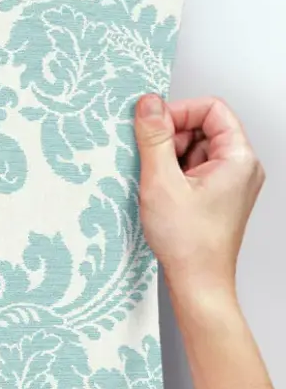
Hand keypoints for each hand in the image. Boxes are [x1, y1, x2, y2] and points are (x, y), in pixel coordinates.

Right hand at [134, 94, 264, 303]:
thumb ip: (154, 139)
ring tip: (155, 183)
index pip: (212, 110)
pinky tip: (159, 194)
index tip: (151, 126)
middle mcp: (241, 168)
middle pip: (203, 129)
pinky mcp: (217, 198)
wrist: (198, 283)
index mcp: (238, 158)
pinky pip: (194, 171)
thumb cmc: (188, 243)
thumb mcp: (161, 182)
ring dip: (169, 159)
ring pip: (196, 151)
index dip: (179, 112)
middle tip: (149, 159)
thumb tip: (148, 104)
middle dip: (171, 138)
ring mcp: (230, 184)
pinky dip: (173, 176)